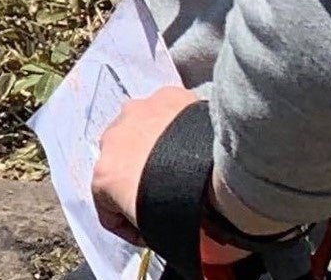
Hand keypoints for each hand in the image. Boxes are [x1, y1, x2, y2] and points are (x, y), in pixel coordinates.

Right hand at [88, 84, 201, 241]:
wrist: (226, 176)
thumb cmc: (193, 210)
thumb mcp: (161, 234)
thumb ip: (148, 229)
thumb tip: (164, 235)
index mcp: (104, 177)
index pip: (106, 206)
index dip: (129, 224)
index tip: (151, 230)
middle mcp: (113, 138)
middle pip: (121, 161)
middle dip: (139, 176)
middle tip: (170, 192)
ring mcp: (139, 112)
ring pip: (142, 129)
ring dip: (156, 145)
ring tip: (185, 162)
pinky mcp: (168, 96)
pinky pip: (168, 111)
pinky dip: (177, 124)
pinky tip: (197, 140)